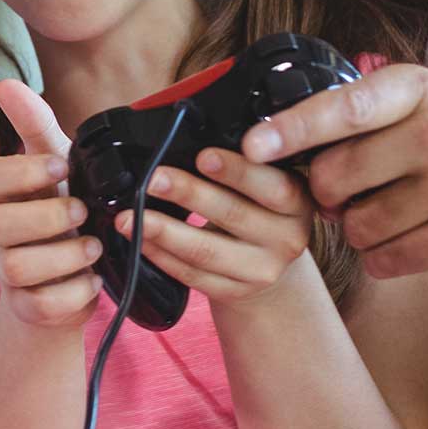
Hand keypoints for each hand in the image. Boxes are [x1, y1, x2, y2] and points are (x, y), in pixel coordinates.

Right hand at [0, 80, 102, 330]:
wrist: (75, 280)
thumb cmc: (65, 215)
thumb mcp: (60, 167)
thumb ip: (36, 127)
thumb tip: (5, 84)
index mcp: (9, 196)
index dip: (22, 173)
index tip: (60, 168)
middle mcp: (3, 234)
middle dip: (47, 218)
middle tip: (82, 213)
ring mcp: (12, 274)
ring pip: (16, 267)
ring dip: (64, 256)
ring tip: (93, 248)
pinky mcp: (30, 308)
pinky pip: (43, 305)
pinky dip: (76, 292)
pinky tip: (94, 279)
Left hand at [113, 146, 319, 311]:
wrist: (270, 264)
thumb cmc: (260, 208)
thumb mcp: (268, 183)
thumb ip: (244, 165)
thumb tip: (192, 136)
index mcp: (297, 203)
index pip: (272, 186)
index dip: (237, 171)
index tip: (203, 156)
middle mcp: (287, 239)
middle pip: (232, 215)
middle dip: (188, 194)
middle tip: (154, 179)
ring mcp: (261, 271)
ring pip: (206, 251)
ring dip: (162, 230)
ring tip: (130, 216)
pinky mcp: (235, 292)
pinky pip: (192, 275)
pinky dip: (160, 255)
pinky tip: (139, 239)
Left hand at [241, 63, 427, 281]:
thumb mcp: (419, 117)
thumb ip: (356, 124)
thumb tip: (272, 147)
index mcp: (419, 91)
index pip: (343, 109)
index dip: (292, 129)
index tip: (252, 146)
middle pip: (334, 177)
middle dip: (330, 197)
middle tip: (355, 196)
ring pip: (355, 226)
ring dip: (360, 232)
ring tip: (397, 217)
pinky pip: (384, 259)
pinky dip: (385, 259)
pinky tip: (414, 242)